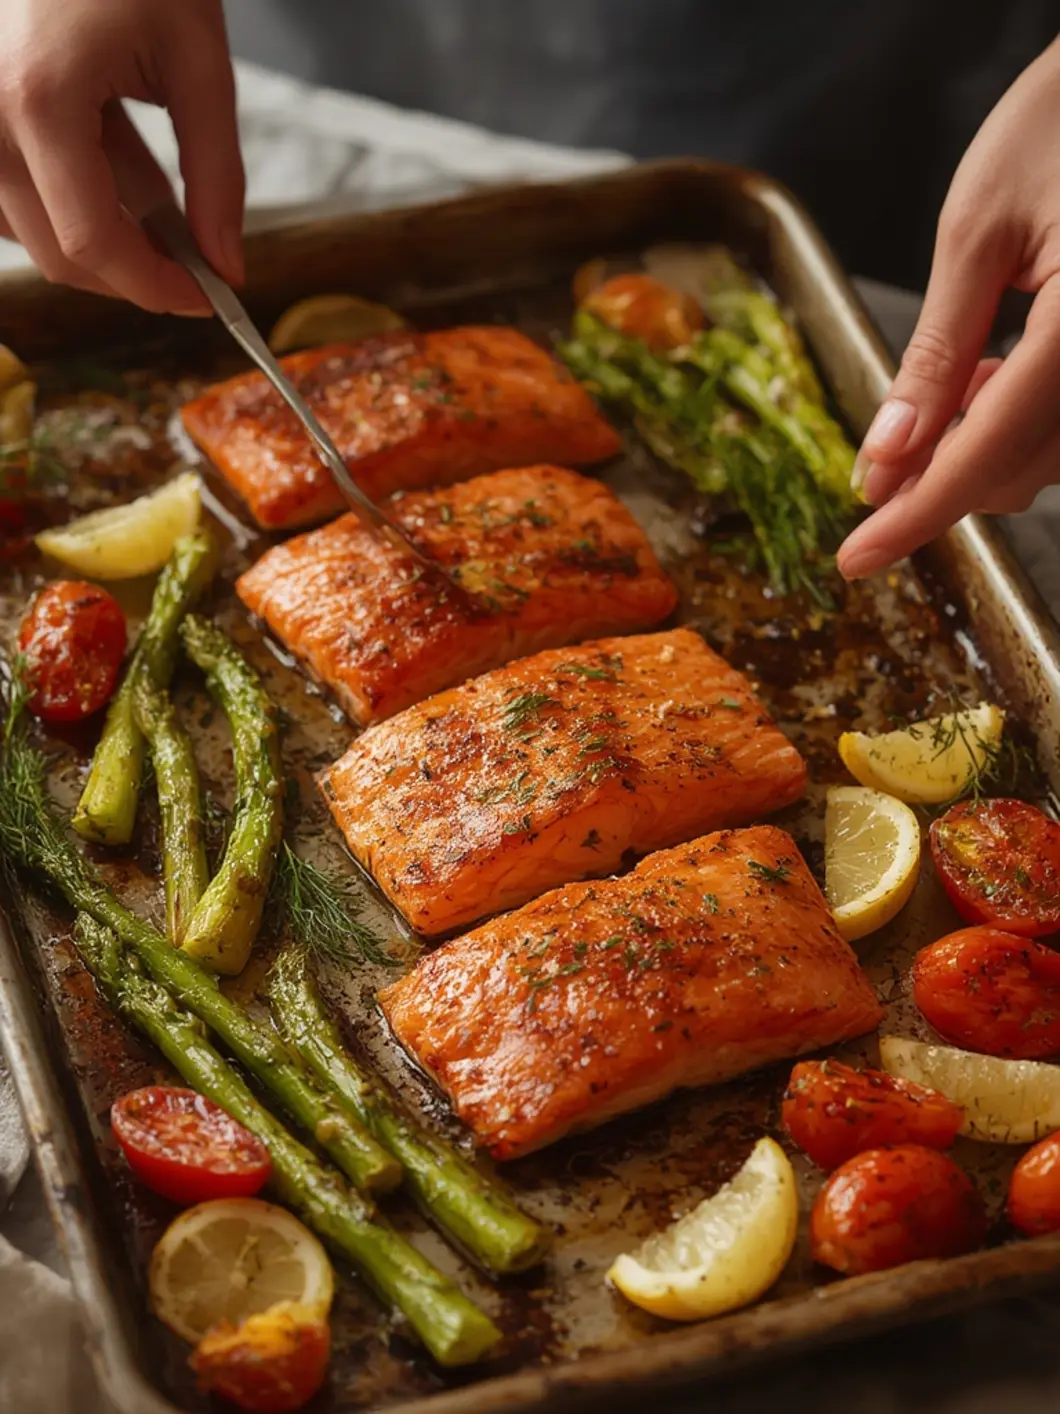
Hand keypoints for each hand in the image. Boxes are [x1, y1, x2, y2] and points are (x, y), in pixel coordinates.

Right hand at [0, 0, 242, 313]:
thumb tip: (227, 263)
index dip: (156, 287)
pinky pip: (6, 197)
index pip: (93, 243)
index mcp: (38, 99)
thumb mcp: (195, 60)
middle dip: (132, 272)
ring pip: (29, 233)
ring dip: (97, 235)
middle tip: (193, 261)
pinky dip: (61, 203)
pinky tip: (105, 163)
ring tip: (150, 184)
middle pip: (57, 253)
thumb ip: (216, 173)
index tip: (206, 296)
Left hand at [837, 38, 1059, 578]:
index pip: (986, 453)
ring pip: (1046, 458)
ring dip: (977, 450)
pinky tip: (989, 376)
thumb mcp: (977, 232)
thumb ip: (935, 352)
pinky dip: (1015, 423)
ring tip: (945, 388)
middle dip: (938, 480)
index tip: (854, 560)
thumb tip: (889, 455)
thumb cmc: (1059, 122)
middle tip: (877, 459)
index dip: (914, 516)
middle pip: (1019, 470)